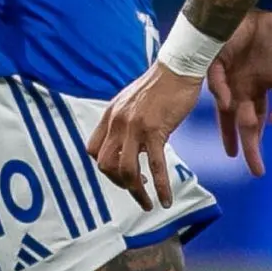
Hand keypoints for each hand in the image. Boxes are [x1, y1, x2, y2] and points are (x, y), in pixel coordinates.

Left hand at [88, 62, 202, 210]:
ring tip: (148, 203)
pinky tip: (166, 198)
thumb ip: (126, 121)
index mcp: (110, 115)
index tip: (120, 174)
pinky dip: (160, 187)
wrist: (178, 67)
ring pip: (126, 170)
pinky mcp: (155, 130)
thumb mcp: (132, 102)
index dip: (104, 167)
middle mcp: (117, 122)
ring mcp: (135, 127)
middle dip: (118, 183)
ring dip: (136, 192)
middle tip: (136, 189)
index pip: (93, 150)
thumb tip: (130, 144)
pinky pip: (155, 166)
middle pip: (105, 165)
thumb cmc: (161, 84)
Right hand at [205, 10, 271, 177]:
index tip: (231, 156)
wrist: (252, 8)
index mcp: (227, 86)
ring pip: (263, 116)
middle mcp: (243, 89)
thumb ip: (216, 81)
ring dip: (262, 136)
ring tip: (261, 158)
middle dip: (249, 148)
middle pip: (247, 124)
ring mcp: (261, 83)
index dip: (228, 137)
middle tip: (255, 170)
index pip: (227, 119)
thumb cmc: (227, 28)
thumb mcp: (214, 55)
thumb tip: (225, 107)